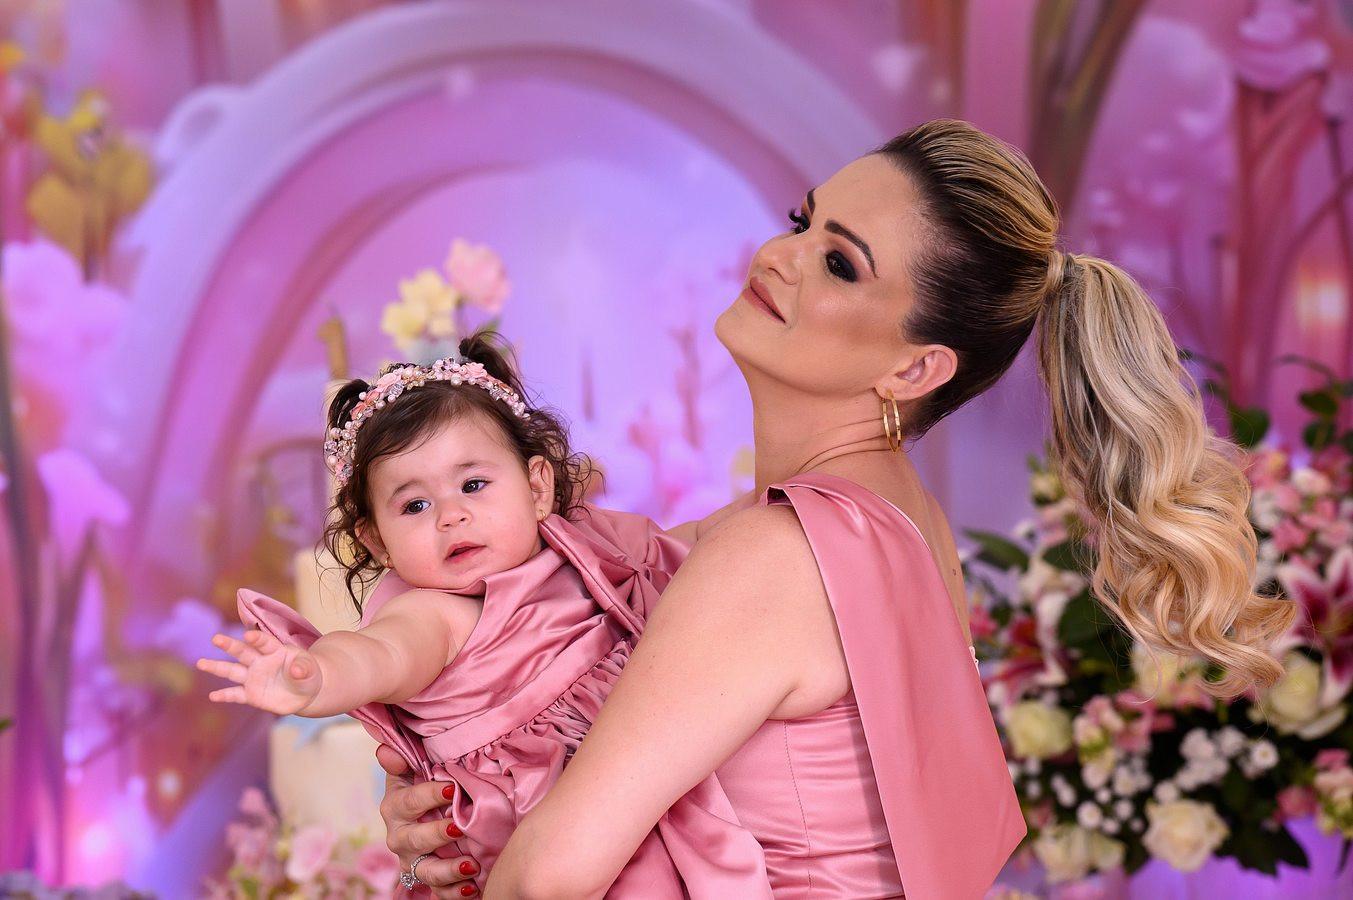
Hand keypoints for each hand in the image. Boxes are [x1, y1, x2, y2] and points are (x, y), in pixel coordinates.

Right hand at [196, 630, 321, 714]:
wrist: (304, 692)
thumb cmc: (307, 674)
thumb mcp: (310, 670)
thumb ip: (303, 669)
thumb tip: (297, 671)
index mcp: (275, 650)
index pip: (264, 642)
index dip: (257, 639)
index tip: (248, 636)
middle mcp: (260, 661)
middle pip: (242, 652)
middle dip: (230, 645)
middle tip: (215, 638)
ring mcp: (253, 677)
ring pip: (232, 671)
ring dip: (217, 667)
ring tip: (200, 663)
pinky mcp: (250, 694)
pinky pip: (235, 694)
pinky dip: (224, 696)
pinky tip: (212, 696)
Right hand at [377, 745, 481, 897]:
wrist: (422, 820)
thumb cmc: (422, 790)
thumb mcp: (411, 772)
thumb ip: (402, 760)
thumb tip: (387, 750)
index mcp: (395, 808)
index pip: (409, 801)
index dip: (429, 794)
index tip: (453, 788)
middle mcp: (400, 837)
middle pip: (414, 839)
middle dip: (437, 834)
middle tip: (459, 827)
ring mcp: (413, 862)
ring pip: (426, 871)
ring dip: (448, 870)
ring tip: (471, 865)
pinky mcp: (426, 880)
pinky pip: (438, 892)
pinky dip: (454, 892)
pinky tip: (471, 887)